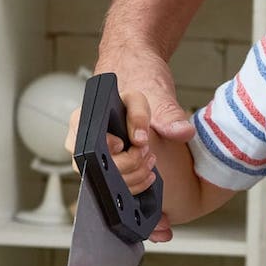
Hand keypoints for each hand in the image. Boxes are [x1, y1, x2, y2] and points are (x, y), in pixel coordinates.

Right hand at [67, 46, 195, 241]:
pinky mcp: (112, 164)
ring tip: (150, 170)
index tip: (137, 144)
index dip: (114, 150)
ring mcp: (97, 153)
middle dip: (127, 168)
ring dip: (131, 182)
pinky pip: (116, 186)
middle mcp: (85, 138)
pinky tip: (152, 194)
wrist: (140, 70)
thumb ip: (168, 112)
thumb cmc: (141, 76)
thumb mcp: (155, 89)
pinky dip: (135, 192)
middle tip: (148, 158)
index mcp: (87, 118)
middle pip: (97, 169)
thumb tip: (180, 132)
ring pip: (106, 182)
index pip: (89, 143)